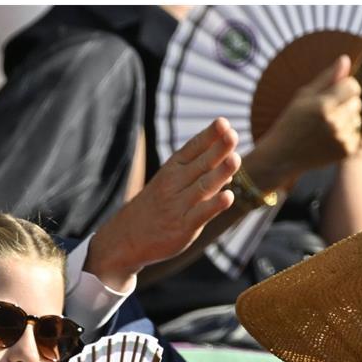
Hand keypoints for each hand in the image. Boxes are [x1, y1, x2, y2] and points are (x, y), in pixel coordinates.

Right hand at [85, 117, 239, 289]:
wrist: (126, 238)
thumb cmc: (155, 206)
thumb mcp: (170, 182)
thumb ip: (199, 171)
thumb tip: (230, 160)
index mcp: (171, 170)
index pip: (192, 149)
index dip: (208, 135)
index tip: (224, 122)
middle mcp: (174, 185)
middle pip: (200, 164)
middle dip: (217, 149)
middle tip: (233, 135)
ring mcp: (178, 206)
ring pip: (203, 187)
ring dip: (220, 173)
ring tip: (235, 160)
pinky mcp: (183, 228)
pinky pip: (201, 214)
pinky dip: (214, 205)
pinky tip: (228, 197)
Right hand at [245, 54, 361, 190]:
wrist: (283, 156)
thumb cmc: (292, 121)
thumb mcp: (304, 96)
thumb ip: (327, 77)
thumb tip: (346, 58)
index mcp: (323, 105)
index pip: (353, 86)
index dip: (345, 87)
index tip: (334, 93)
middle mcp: (334, 122)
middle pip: (357, 102)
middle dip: (346, 103)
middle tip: (326, 112)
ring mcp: (341, 138)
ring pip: (358, 118)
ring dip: (346, 119)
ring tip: (326, 126)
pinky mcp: (346, 151)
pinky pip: (356, 134)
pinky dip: (346, 134)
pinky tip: (329, 138)